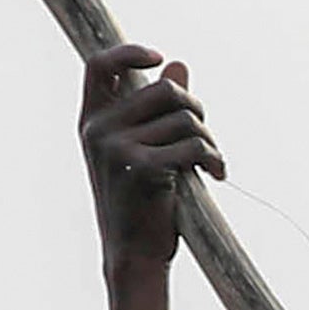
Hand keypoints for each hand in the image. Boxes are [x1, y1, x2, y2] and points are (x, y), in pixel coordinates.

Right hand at [79, 43, 219, 276]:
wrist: (134, 256)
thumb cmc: (141, 205)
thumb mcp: (142, 151)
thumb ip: (157, 110)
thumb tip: (178, 65)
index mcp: (92, 121)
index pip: (100, 66)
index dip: (130, 52)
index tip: (159, 58)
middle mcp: (98, 130)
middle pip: (164, 90)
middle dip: (196, 109)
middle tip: (205, 136)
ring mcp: (116, 148)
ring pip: (185, 119)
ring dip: (208, 140)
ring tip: (210, 163)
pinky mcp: (141, 169)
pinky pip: (192, 145)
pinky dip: (212, 158)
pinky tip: (216, 174)